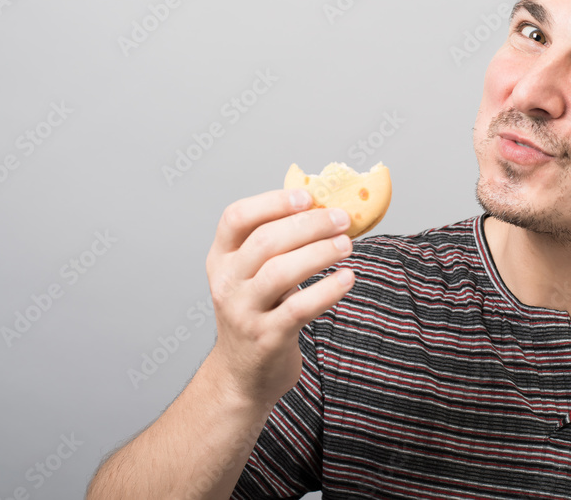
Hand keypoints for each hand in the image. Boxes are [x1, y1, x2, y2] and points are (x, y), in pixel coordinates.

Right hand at [203, 188, 354, 406]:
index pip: (236, 217)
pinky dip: (327, 290)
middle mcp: (227, 282)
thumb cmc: (258, 312)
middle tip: (342, 219)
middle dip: (309, 225)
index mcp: (222, 258)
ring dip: (319, 253)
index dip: (272, 201)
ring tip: (347, 245)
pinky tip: (348, 279)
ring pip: (280, 272)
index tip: (308, 196)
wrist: (242, 374)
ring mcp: (244, 311)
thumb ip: (277, 244)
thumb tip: (325, 206)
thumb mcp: (254, 275)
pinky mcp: (266, 337)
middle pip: (265, 241)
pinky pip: (299, 308)